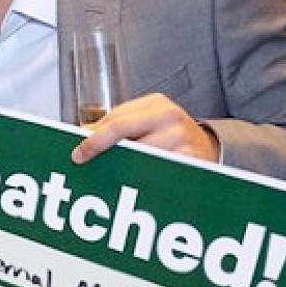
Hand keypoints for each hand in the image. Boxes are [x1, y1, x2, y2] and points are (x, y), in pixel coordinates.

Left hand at [70, 94, 218, 163]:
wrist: (207, 148)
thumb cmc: (169, 135)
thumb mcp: (145, 121)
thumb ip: (117, 125)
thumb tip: (84, 133)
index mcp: (155, 104)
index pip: (116, 119)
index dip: (93, 136)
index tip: (78, 150)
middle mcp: (169, 117)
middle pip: (122, 131)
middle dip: (98, 146)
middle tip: (81, 158)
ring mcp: (181, 138)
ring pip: (137, 155)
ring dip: (118, 165)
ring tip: (107, 171)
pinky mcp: (189, 160)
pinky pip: (154, 172)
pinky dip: (139, 177)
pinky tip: (130, 182)